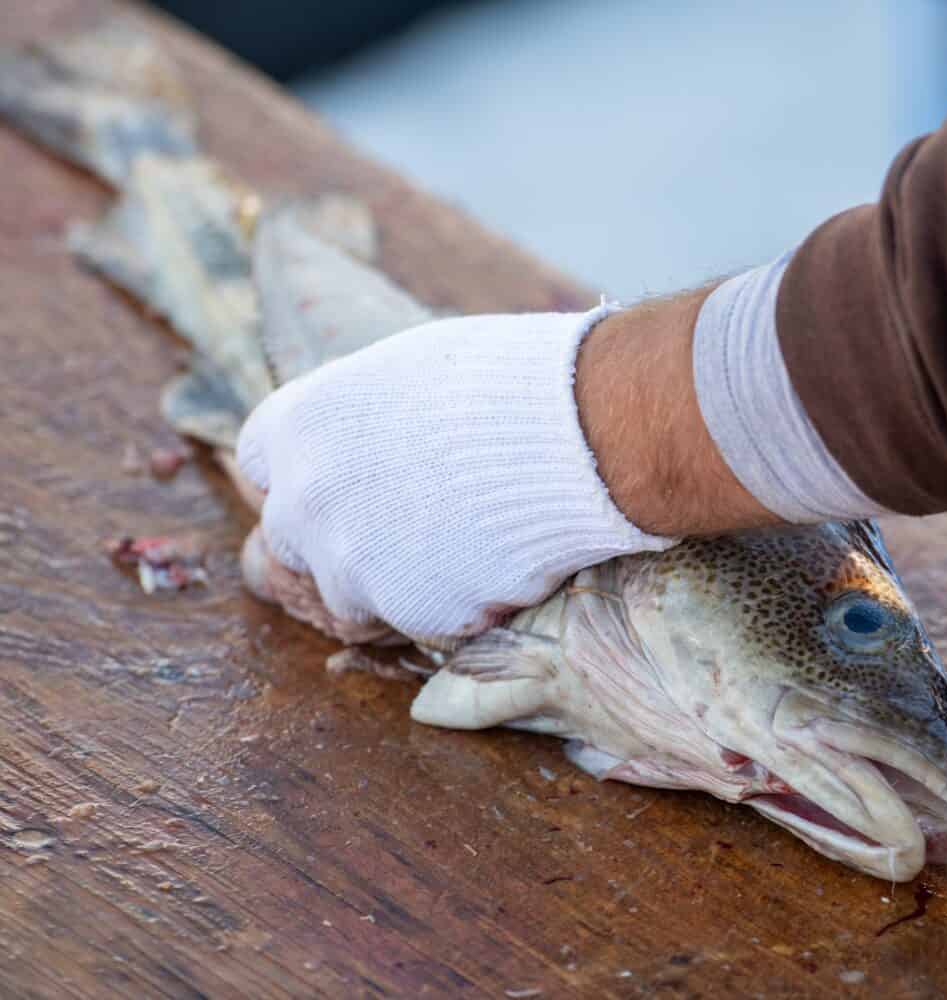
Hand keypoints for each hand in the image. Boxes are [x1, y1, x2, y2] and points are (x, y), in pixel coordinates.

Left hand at [235, 305, 674, 642]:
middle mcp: (304, 501)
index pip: (260, 466)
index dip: (313, 475)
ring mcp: (352, 565)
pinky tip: (506, 562)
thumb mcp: (410, 373)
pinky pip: (423, 620)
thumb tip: (368, 442)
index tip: (354, 477)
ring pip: (353, 596)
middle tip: (413, 524)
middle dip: (344, 539)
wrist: (579, 431)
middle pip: (293, 542)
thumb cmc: (507, 380)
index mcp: (295, 425)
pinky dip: (459, 604)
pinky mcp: (410, 613)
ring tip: (471, 544)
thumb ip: (362, 418)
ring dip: (398, 582)